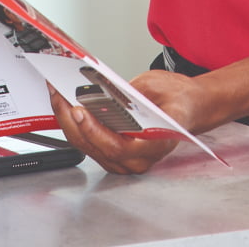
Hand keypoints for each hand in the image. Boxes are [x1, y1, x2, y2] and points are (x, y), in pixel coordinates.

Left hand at [49, 70, 202, 175]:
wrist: (190, 107)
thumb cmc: (178, 99)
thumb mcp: (157, 86)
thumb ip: (131, 93)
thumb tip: (102, 90)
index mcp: (154, 145)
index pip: (117, 148)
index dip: (95, 132)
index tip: (79, 110)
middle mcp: (139, 160)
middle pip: (96, 149)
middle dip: (72, 122)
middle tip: (59, 95)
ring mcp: (127, 161)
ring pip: (89, 149)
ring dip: (69, 124)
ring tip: (58, 97)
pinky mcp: (116, 155)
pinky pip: (91, 144)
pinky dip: (76, 127)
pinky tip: (67, 108)